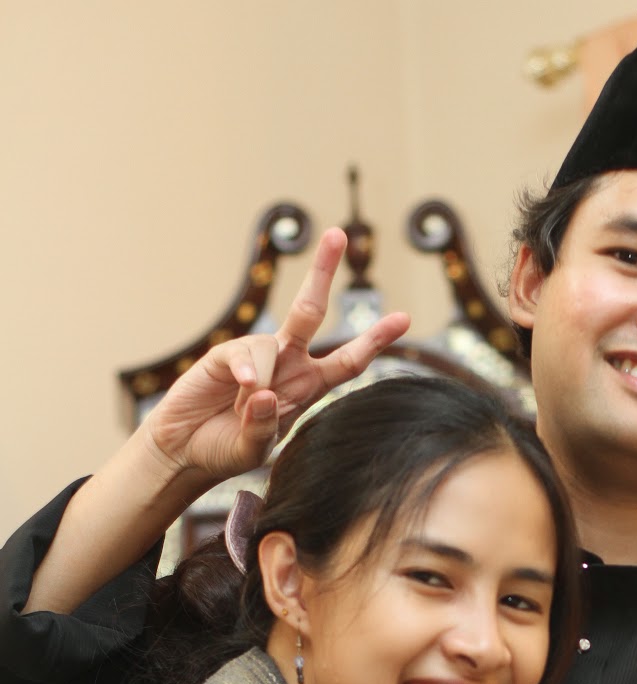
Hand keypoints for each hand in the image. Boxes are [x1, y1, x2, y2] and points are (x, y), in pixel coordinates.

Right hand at [140, 227, 409, 484]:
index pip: (348, 361)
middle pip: (310, 312)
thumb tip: (264, 393)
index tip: (403, 318)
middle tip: (337, 233)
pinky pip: (246, 354)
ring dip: (262, 384)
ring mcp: (259, 355)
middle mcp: (288, 362)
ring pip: (274, 345)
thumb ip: (263, 427)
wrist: (186, 450)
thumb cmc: (226, 449)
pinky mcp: (227, 354)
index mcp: (308, 386)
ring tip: (242, 411)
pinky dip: (248, 373)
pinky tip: (240, 390)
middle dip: (323, 272)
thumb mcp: (254, 450)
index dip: (374, 341)